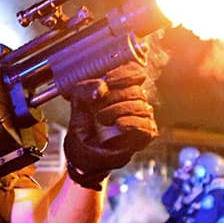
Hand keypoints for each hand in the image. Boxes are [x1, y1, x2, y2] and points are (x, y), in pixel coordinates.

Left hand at [63, 61, 158, 188]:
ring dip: (118, 111)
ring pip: (140, 107)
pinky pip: (146, 125)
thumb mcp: (77, 101)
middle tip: (97, 109)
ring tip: (102, 119)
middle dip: (115, 97)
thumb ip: (86, 88)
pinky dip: (132, 123)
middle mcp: (136, 100)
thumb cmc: (83, 123)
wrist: (83, 150)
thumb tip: (102, 88)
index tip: (109, 80)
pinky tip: (119, 125)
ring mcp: (143, 117)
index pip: (135, 72)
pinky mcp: (146, 134)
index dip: (125, 74)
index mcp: (122, 87)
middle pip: (135, 91)